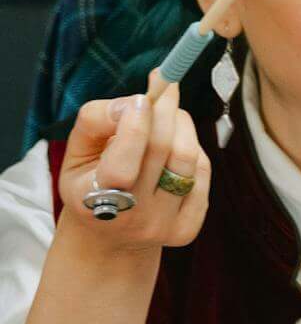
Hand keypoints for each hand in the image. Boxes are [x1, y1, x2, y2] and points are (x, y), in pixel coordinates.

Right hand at [55, 82, 210, 258]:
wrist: (109, 237)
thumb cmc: (89, 179)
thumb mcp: (76, 150)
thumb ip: (96, 119)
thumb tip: (137, 101)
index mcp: (92, 201)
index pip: (121, 166)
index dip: (136, 126)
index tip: (142, 98)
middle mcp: (129, 219)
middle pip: (162, 150)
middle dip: (166, 109)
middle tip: (165, 87)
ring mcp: (161, 227)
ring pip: (188, 158)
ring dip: (182, 123)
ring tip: (169, 115)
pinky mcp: (187, 229)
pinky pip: (202, 173)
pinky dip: (192, 150)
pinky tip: (174, 148)